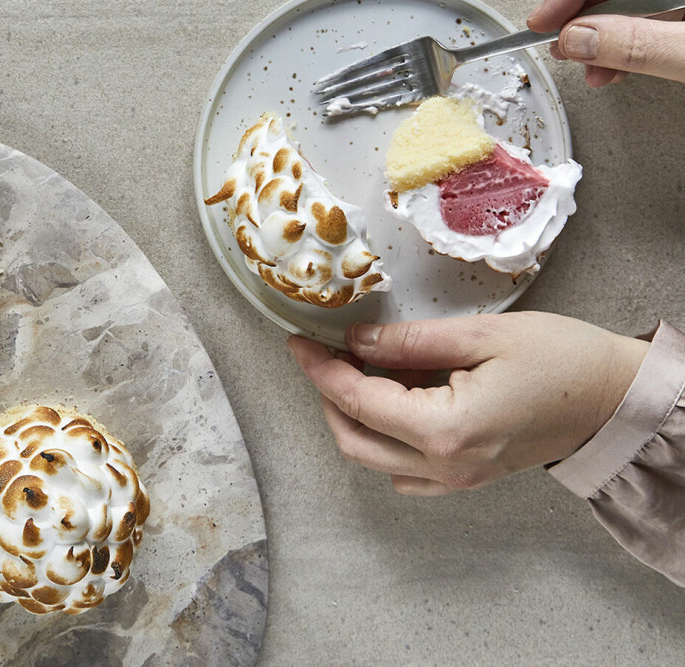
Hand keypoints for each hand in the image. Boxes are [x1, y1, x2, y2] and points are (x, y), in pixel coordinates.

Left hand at [287, 312, 648, 494]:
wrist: (614, 400)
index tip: (300, 342)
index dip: (321, 370)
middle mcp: (443, 465)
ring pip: (372, 457)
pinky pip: (402, 471)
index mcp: (445, 430)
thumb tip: (356, 340)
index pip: (358, 401)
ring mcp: (453, 480)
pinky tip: (389, 404)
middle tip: (324, 354)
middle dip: (328, 395)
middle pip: (353, 438)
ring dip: (352, 416)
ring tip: (356, 370)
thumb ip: (410, 342)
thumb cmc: (563, 360)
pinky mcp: (464, 478)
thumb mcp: (482, 335)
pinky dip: (381, 438)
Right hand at [527, 0, 684, 86]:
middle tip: (560, 49)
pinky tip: (615, 70)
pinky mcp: (678, 34)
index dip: (567, 1)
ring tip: (591, 71)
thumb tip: (579, 39)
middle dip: (581, 25)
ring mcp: (677, 11)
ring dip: (599, 46)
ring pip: (625, 15)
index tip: (541, 24)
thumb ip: (635, 45)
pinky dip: (622, 53)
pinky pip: (643, 31)